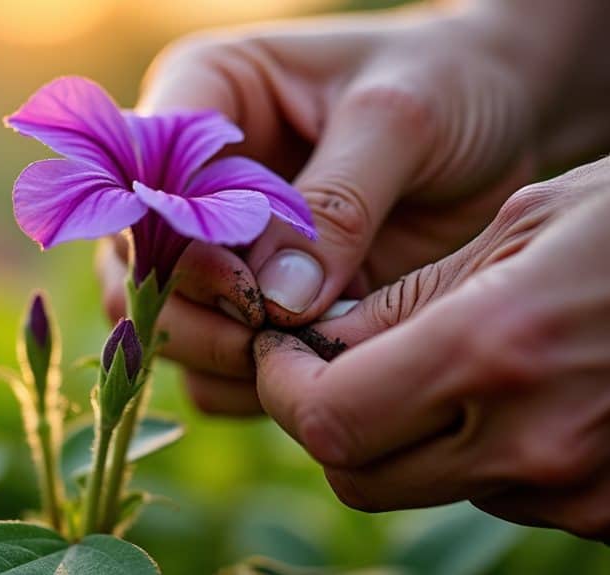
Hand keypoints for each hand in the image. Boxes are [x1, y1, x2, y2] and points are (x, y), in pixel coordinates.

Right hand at [101, 3, 547, 412]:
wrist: (502, 119)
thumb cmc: (449, 84)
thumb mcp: (399, 120)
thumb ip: (334, 204)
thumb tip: (276, 301)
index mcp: (202, 95)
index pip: (139, 178)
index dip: (171, 240)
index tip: (244, 283)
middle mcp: (187, 177)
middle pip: (133, 267)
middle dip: (193, 312)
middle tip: (272, 330)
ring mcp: (213, 246)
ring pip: (159, 326)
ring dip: (218, 354)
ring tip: (303, 351)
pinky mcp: (250, 301)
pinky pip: (211, 367)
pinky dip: (249, 383)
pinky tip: (316, 365)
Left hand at [255, 157, 609, 540]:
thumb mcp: (524, 224)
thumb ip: (412, 299)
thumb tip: (323, 340)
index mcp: (495, 353)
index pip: (329, 420)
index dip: (285, 389)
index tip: (285, 352)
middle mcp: (534, 443)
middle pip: (359, 474)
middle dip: (330, 418)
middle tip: (336, 362)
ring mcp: (581, 493)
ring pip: (427, 488)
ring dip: (409, 435)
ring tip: (451, 364)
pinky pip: (501, 496)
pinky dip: (479, 453)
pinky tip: (519, 393)